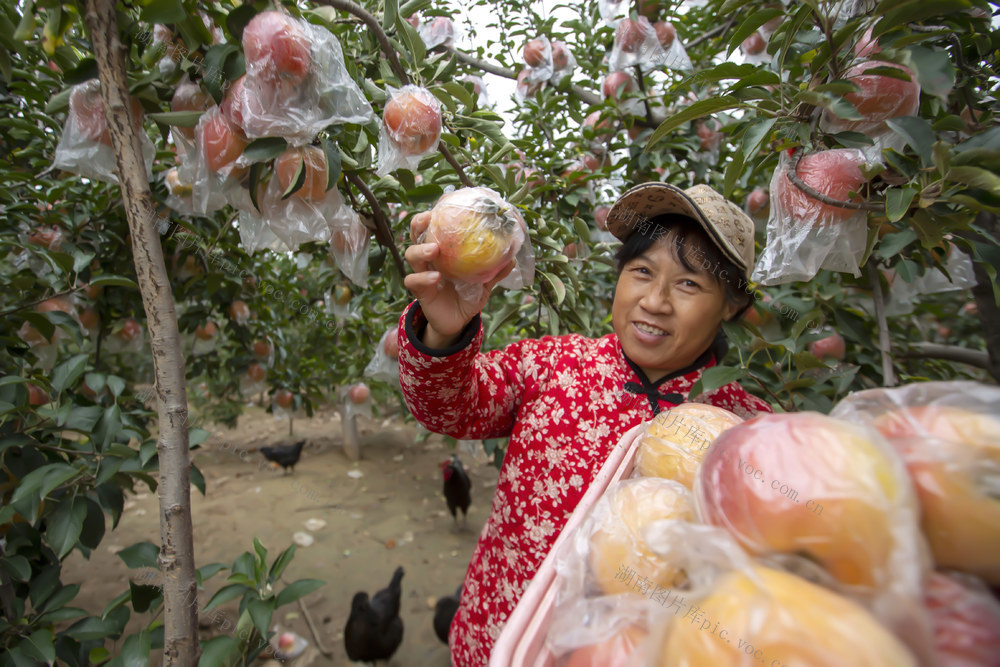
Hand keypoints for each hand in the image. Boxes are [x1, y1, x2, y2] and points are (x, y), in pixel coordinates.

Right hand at [404, 211, 514, 345]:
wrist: (458, 321)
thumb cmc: (467, 296)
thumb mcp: (483, 283)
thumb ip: (495, 271)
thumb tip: (513, 258)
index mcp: (443, 253)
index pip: (432, 229)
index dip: (432, 217)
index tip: (437, 208)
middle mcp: (429, 260)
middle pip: (415, 236)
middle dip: (418, 225)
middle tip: (428, 219)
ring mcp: (422, 274)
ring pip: (411, 255)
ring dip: (421, 250)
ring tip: (434, 249)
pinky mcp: (420, 291)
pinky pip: (413, 280)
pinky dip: (423, 277)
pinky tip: (436, 277)